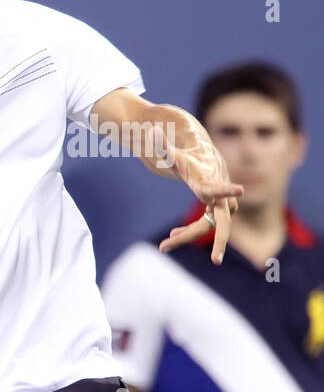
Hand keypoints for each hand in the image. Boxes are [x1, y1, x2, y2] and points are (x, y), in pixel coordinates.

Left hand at [148, 109, 243, 263]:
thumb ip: (161, 144)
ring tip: (164, 246)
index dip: (225, 189)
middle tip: (215, 261)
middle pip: (221, 221)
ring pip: (209, 227)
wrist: (200, 153)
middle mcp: (217, 194)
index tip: (241, 190)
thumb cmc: (185, 153)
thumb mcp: (170, 151)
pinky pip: (204, 224)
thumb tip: (150, 130)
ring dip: (188, 236)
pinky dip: (188, 231)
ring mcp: (217, 203)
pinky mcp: (213, 208)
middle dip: (219, 241)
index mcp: (206, 180)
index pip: (216, 187)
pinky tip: (172, 235)